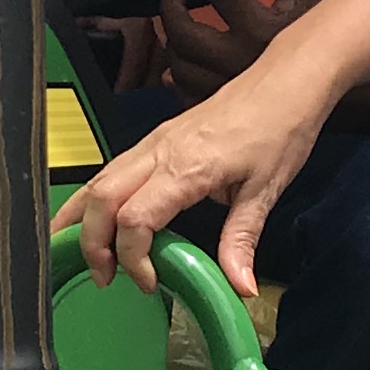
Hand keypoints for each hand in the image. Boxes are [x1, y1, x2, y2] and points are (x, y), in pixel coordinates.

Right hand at [55, 23, 334, 296]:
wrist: (284, 81)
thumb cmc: (279, 128)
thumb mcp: (267, 189)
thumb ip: (242, 239)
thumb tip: (241, 288)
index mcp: (186, 166)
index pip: (134, 218)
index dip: (132, 257)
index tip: (149, 282)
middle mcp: (159, 151)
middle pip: (101, 199)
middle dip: (91, 243)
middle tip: (104, 278)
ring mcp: (153, 142)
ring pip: (98, 181)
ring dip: (84, 221)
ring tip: (87, 256)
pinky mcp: (155, 140)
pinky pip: (111, 171)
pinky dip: (95, 200)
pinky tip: (97, 220)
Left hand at [154, 0, 323, 96]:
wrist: (335, 84)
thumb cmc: (320, 37)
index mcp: (260, 28)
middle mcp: (239, 60)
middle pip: (185, 35)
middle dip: (171, 11)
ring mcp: (228, 88)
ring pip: (181, 67)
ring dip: (173, 45)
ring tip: (176, 28)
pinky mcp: (225, 107)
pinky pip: (188, 96)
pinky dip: (180, 80)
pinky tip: (179, 68)